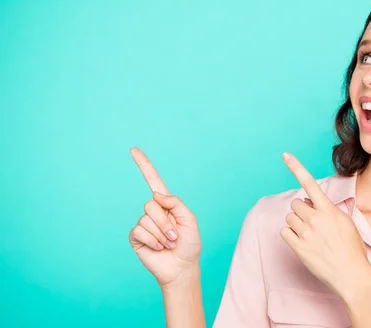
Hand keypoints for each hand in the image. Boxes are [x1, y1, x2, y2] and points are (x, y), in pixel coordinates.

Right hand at [128, 147, 201, 288]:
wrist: (182, 267)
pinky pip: (140, 231)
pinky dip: (153, 241)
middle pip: (151, 204)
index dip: (144, 165)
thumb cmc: (189, 244)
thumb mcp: (189, 219)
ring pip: (146, 219)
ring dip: (161, 234)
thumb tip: (156, 194)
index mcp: (166, 204)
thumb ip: (175, 203)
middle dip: (165, 222)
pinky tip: (158, 248)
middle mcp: (153, 211)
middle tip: (174, 236)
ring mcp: (143, 224)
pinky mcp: (136, 237)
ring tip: (168, 244)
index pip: (153, 181)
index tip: (133, 149)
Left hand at [280, 152, 370, 299]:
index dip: (296, 167)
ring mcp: (305, 233)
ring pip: (289, 218)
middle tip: (313, 223)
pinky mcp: (298, 247)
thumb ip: (328, 210)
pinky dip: (290, 235)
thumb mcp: (345, 222)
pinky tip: (302, 242)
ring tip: (310, 235)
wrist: (351, 274)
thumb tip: (311, 203)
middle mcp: (315, 219)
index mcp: (329, 210)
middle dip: (302, 211)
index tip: (285, 154)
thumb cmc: (351, 249)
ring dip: (296, 223)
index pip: (310, 183)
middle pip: (296, 204)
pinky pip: (284, 232)